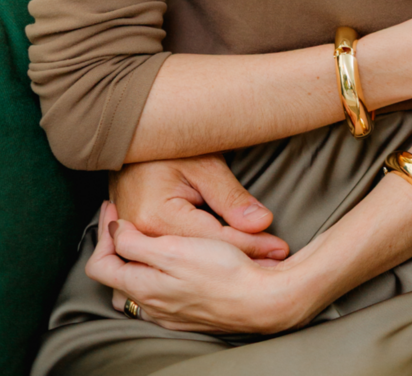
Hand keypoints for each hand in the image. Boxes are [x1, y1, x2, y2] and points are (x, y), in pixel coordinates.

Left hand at [87, 201, 304, 334]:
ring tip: (142, 241)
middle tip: (122, 220)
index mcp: (144, 284)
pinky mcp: (188, 315)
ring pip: (135, 292)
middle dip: (116, 250)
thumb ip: (138, 243)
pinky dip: (155, 280)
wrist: (263, 302)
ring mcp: (169, 313)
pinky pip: (158, 300)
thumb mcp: (176, 248)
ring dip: (135, 267)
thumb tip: (115, 229)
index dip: (104, 233)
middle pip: (116, 280)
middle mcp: (151, 303)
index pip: (101, 265)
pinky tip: (170, 265)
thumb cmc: (222, 271)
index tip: (113, 209)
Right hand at [109, 156, 288, 259]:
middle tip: (278, 265)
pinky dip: (203, 265)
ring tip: (260, 270)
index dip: (251, 245)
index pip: (214, 240)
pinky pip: (173, 263)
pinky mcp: (138, 248)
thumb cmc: (168, 148)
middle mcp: (141, 239)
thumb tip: (261, 223)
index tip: (280, 250)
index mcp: (156, 217)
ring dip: (223, 268)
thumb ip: (230, 197)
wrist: (131, 141)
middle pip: (202, 258)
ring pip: (188, 264)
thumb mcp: (204, 164)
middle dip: (242, 261)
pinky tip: (227, 269)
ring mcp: (135, 246)